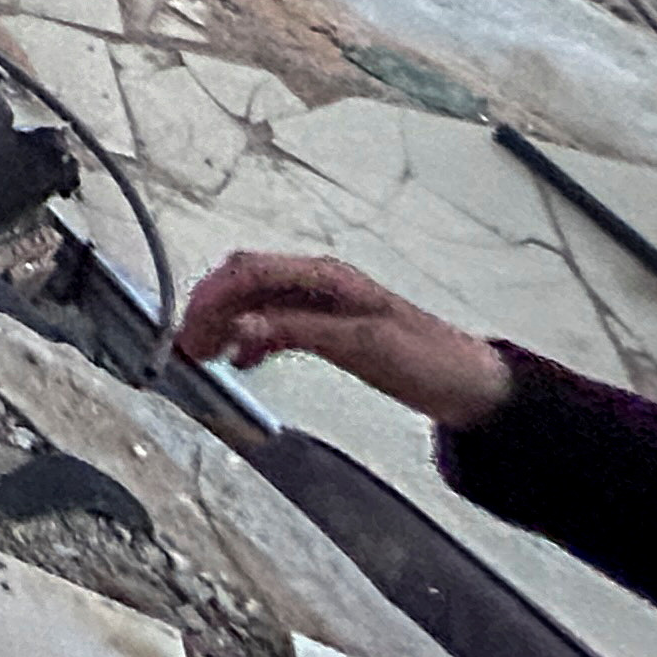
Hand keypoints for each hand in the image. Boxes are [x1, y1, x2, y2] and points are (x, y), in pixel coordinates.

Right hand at [174, 253, 513, 427]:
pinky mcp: (325, 326)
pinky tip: (241, 359)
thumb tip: (239, 328)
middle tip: (185, 347)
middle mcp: (316, 282)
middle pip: (243, 282)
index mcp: (323, 276)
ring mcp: (319, 303)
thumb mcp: (360, 344)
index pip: (248, 272)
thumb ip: (296, 332)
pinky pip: (271, 322)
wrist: (471, 385)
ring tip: (203, 355)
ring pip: (253, 302)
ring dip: (223, 323)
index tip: (186, 328)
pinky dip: (247, 337)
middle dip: (208, 309)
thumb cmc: (425, 359)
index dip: (211, 297)